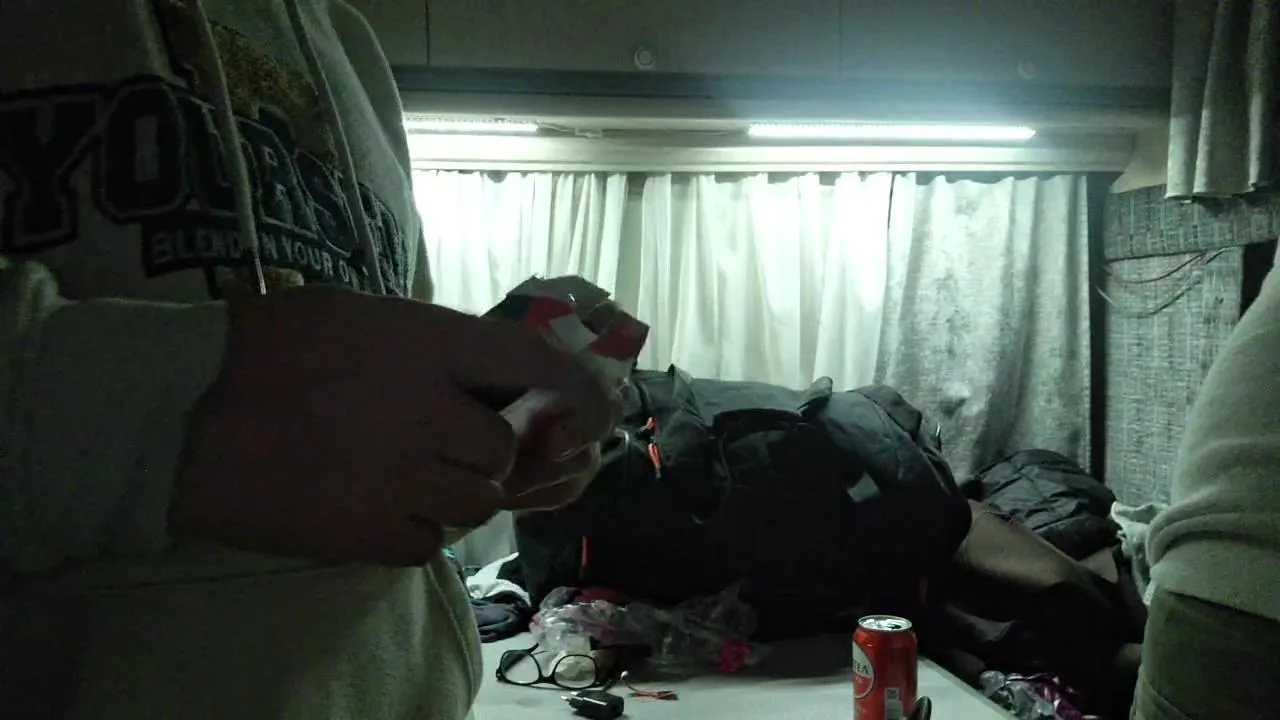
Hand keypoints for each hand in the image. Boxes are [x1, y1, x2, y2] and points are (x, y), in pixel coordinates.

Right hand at [169, 286, 615, 565]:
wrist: (182, 413)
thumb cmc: (271, 349)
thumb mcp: (363, 315)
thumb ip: (438, 344)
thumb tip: (504, 374)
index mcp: (428, 345)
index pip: (537, 366)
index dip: (579, 392)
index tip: (596, 412)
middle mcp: (428, 411)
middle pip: (502, 453)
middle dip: (481, 454)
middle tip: (436, 443)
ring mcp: (401, 479)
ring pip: (474, 505)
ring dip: (450, 495)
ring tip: (397, 474)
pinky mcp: (371, 535)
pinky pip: (429, 545)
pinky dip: (412, 531)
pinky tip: (370, 505)